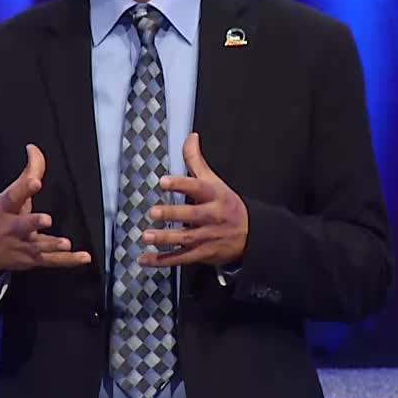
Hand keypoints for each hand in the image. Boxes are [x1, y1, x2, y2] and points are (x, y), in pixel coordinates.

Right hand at [0, 144, 92, 277]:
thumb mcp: (8, 194)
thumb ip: (27, 172)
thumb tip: (34, 148)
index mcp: (5, 208)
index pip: (13, 196)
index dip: (24, 188)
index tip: (34, 181)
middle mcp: (12, 228)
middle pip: (22, 225)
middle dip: (33, 222)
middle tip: (46, 219)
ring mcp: (22, 246)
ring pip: (37, 247)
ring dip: (51, 245)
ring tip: (65, 244)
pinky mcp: (32, 260)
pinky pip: (52, 261)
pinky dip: (68, 261)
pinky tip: (84, 257)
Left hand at [140, 133, 248, 267]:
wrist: (252, 234)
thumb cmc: (227, 204)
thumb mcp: (215, 181)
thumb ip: (197, 161)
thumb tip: (191, 137)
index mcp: (214, 195)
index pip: (197, 188)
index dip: (181, 184)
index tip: (164, 181)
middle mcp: (211, 216)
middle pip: (191, 215)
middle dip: (172, 214)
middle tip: (153, 212)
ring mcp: (207, 236)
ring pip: (186, 239)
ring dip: (165, 239)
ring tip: (147, 236)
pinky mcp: (203, 253)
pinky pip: (181, 258)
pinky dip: (162, 261)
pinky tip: (145, 259)